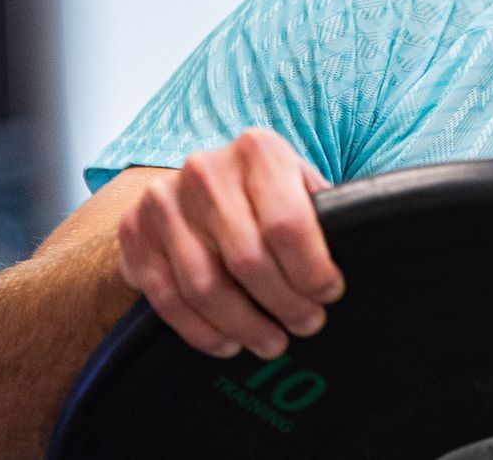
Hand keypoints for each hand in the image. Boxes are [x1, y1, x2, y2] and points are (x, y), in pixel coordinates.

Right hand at [116, 128, 343, 359]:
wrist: (192, 185)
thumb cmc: (264, 193)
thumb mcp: (297, 185)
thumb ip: (321, 213)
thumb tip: (357, 256)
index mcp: (259, 150)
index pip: (288, 223)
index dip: (312, 269)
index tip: (330, 294)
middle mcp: (206, 169)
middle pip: (249, 259)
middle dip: (285, 303)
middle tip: (307, 325)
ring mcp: (163, 200)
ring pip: (206, 286)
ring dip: (245, 325)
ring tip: (273, 342)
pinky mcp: (134, 232)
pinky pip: (168, 298)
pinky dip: (202, 330)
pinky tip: (230, 342)